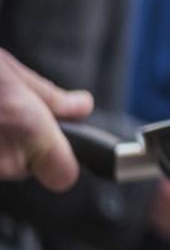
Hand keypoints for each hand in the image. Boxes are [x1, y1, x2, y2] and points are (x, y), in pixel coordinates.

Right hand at [0, 48, 91, 189]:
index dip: (63, 161)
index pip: (64, 176)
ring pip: (3, 165)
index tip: (61, 147)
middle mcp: (5, 162)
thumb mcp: (15, 74)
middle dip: (23, 145)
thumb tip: (81, 108)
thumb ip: (53, 98)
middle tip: (9, 116)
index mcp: (30, 133)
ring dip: (0, 146)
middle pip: (29, 167)